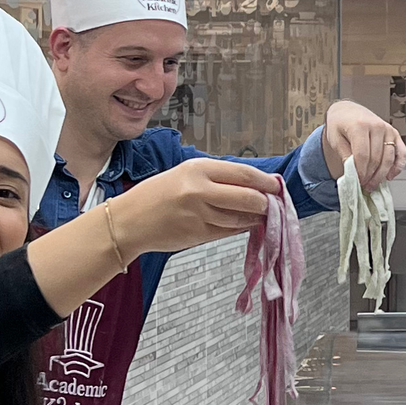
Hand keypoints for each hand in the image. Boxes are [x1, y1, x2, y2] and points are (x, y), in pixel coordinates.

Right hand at [110, 158, 277, 254]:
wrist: (129, 221)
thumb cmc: (156, 195)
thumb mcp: (184, 176)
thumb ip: (216, 179)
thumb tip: (252, 185)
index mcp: (197, 169)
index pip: (244, 174)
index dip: (266, 182)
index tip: (277, 185)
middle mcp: (200, 190)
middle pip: (249, 198)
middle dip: (267, 203)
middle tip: (274, 204)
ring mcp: (200, 215)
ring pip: (242, 218)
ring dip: (256, 218)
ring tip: (262, 215)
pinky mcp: (199, 234)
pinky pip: (230, 232)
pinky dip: (242, 228)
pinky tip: (246, 225)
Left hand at [324, 100, 405, 190]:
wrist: (348, 112)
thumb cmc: (340, 125)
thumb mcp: (335, 138)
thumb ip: (344, 155)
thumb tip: (353, 173)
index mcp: (359, 125)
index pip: (362, 155)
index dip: (360, 171)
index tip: (357, 181)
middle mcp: (376, 126)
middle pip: (376, 159)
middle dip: (370, 176)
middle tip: (364, 186)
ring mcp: (388, 130)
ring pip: (388, 159)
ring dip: (381, 175)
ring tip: (373, 184)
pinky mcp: (395, 134)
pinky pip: (401, 153)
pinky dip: (398, 167)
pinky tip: (390, 176)